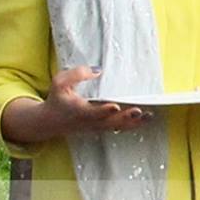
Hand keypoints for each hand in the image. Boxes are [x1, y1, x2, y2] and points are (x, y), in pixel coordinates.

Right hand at [0, 66, 147, 144]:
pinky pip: (117, 128)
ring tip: (150, 116)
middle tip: (140, 112)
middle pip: (110, 123)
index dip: (104, 111)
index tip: (115, 107)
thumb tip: (98, 71)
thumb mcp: (60, 82)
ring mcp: (96, 127)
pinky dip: (131, 125)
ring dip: (134, 123)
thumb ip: (77, 74)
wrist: (49, 121)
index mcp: (79, 111)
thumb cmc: (56, 99)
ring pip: (116, 127)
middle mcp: (89, 122)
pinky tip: (145, 120)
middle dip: (125, 118)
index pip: (93, 112)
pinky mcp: (100, 129)